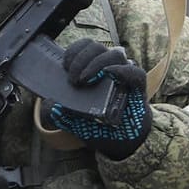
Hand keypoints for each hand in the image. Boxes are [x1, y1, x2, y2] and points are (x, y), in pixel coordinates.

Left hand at [46, 39, 151, 158]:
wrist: (119, 142)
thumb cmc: (97, 125)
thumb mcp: (72, 119)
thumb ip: (60, 112)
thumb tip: (50, 105)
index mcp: (93, 70)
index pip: (86, 47)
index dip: (74, 51)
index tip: (64, 66)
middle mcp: (109, 68)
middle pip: (97, 47)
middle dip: (82, 59)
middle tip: (73, 79)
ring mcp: (125, 76)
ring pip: (114, 54)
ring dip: (97, 63)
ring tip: (86, 80)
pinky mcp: (138, 87)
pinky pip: (134, 72)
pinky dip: (122, 70)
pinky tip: (111, 74)